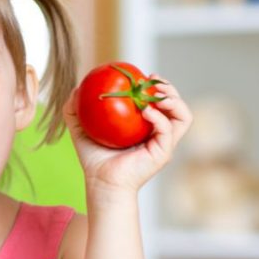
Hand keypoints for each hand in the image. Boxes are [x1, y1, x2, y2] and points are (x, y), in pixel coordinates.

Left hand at [63, 75, 191, 194]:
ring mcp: (164, 144)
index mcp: (146, 126)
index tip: (144, 76)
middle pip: (177, 105)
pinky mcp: (163, 153)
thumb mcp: (81, 130)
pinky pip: (168, 130)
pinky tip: (144, 111)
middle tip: (153, 81)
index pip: (161, 101)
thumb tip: (75, 89)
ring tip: (156, 94)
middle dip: (170, 89)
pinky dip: (159, 117)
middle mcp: (159, 133)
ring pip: (183, 116)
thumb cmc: (94, 159)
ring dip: (174, 100)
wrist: (100, 182)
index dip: (158, 86)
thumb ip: (75, 111)